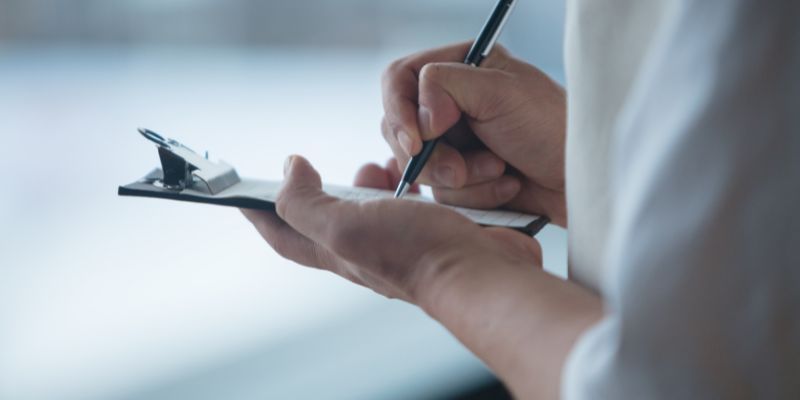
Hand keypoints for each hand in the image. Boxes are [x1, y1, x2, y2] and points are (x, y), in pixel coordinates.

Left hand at [241, 155, 541, 304]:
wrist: (483, 274)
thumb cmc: (418, 253)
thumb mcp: (345, 224)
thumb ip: (306, 202)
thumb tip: (289, 171)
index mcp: (339, 250)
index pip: (286, 235)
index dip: (261, 216)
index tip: (245, 197)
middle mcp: (367, 249)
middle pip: (331, 218)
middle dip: (324, 190)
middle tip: (328, 168)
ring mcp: (402, 241)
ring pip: (376, 207)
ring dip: (372, 182)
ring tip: (383, 162)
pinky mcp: (436, 231)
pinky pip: (415, 203)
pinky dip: (412, 183)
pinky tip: (425, 172)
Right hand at [382, 42, 567, 225]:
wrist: (584, 180)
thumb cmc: (552, 127)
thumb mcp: (499, 92)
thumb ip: (446, 86)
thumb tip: (419, 117)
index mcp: (459, 69)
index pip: (398, 80)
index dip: (398, 111)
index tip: (416, 142)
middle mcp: (452, 104)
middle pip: (400, 130)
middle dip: (433, 157)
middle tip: (461, 168)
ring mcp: (456, 144)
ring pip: (421, 169)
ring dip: (462, 178)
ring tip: (500, 170)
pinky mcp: (465, 179)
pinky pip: (444, 194)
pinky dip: (476, 195)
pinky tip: (507, 186)